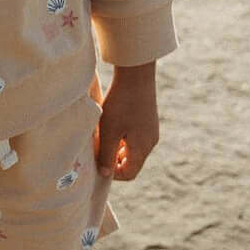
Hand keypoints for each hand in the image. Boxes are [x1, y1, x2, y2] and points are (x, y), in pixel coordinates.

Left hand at [93, 62, 158, 181]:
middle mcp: (150, 142)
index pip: (129, 173)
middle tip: (98, 150)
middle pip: (132, 162)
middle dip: (114, 160)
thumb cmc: (120, 103)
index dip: (112, 174)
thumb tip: (105, 174)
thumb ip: (106, 155)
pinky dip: (123, 138)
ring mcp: (151, 131)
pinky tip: (112, 125)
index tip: (98, 163)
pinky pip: (136, 138)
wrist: (136, 74)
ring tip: (103, 137)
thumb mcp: (109, 131)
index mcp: (142, 148)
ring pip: (133, 150)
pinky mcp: (149, 121)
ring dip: (117, 149)